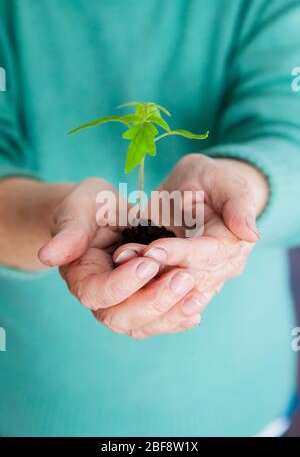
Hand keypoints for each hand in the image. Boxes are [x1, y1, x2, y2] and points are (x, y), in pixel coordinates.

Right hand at [39, 177, 202, 336]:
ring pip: (143, 325)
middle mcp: (101, 299)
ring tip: (198, 294)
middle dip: (154, 301)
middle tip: (183, 278)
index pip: (97, 293)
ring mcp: (123, 304)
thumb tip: (47, 255)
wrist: (109, 215)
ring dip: (171, 313)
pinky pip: (159, 320)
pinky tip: (198, 307)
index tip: (149, 263)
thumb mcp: (80, 209)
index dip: (122, 283)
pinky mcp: (143, 302)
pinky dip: (178, 317)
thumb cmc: (92, 208)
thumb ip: (69, 231)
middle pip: (121, 318)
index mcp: (81, 277)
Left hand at [112, 154, 267, 338]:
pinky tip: (121, 288)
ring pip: (173, 296)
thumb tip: (252, 233)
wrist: (197, 193)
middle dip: (155, 272)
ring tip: (121, 269)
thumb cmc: (211, 182)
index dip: (180, 254)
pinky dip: (141, 296)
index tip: (153, 249)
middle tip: (125, 259)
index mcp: (231, 245)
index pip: (207, 256)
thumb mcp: (226, 181)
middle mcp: (218, 269)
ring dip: (144, 287)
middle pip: (188, 281)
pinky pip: (162, 301)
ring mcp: (198, 280)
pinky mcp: (178, 285)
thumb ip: (238, 203)